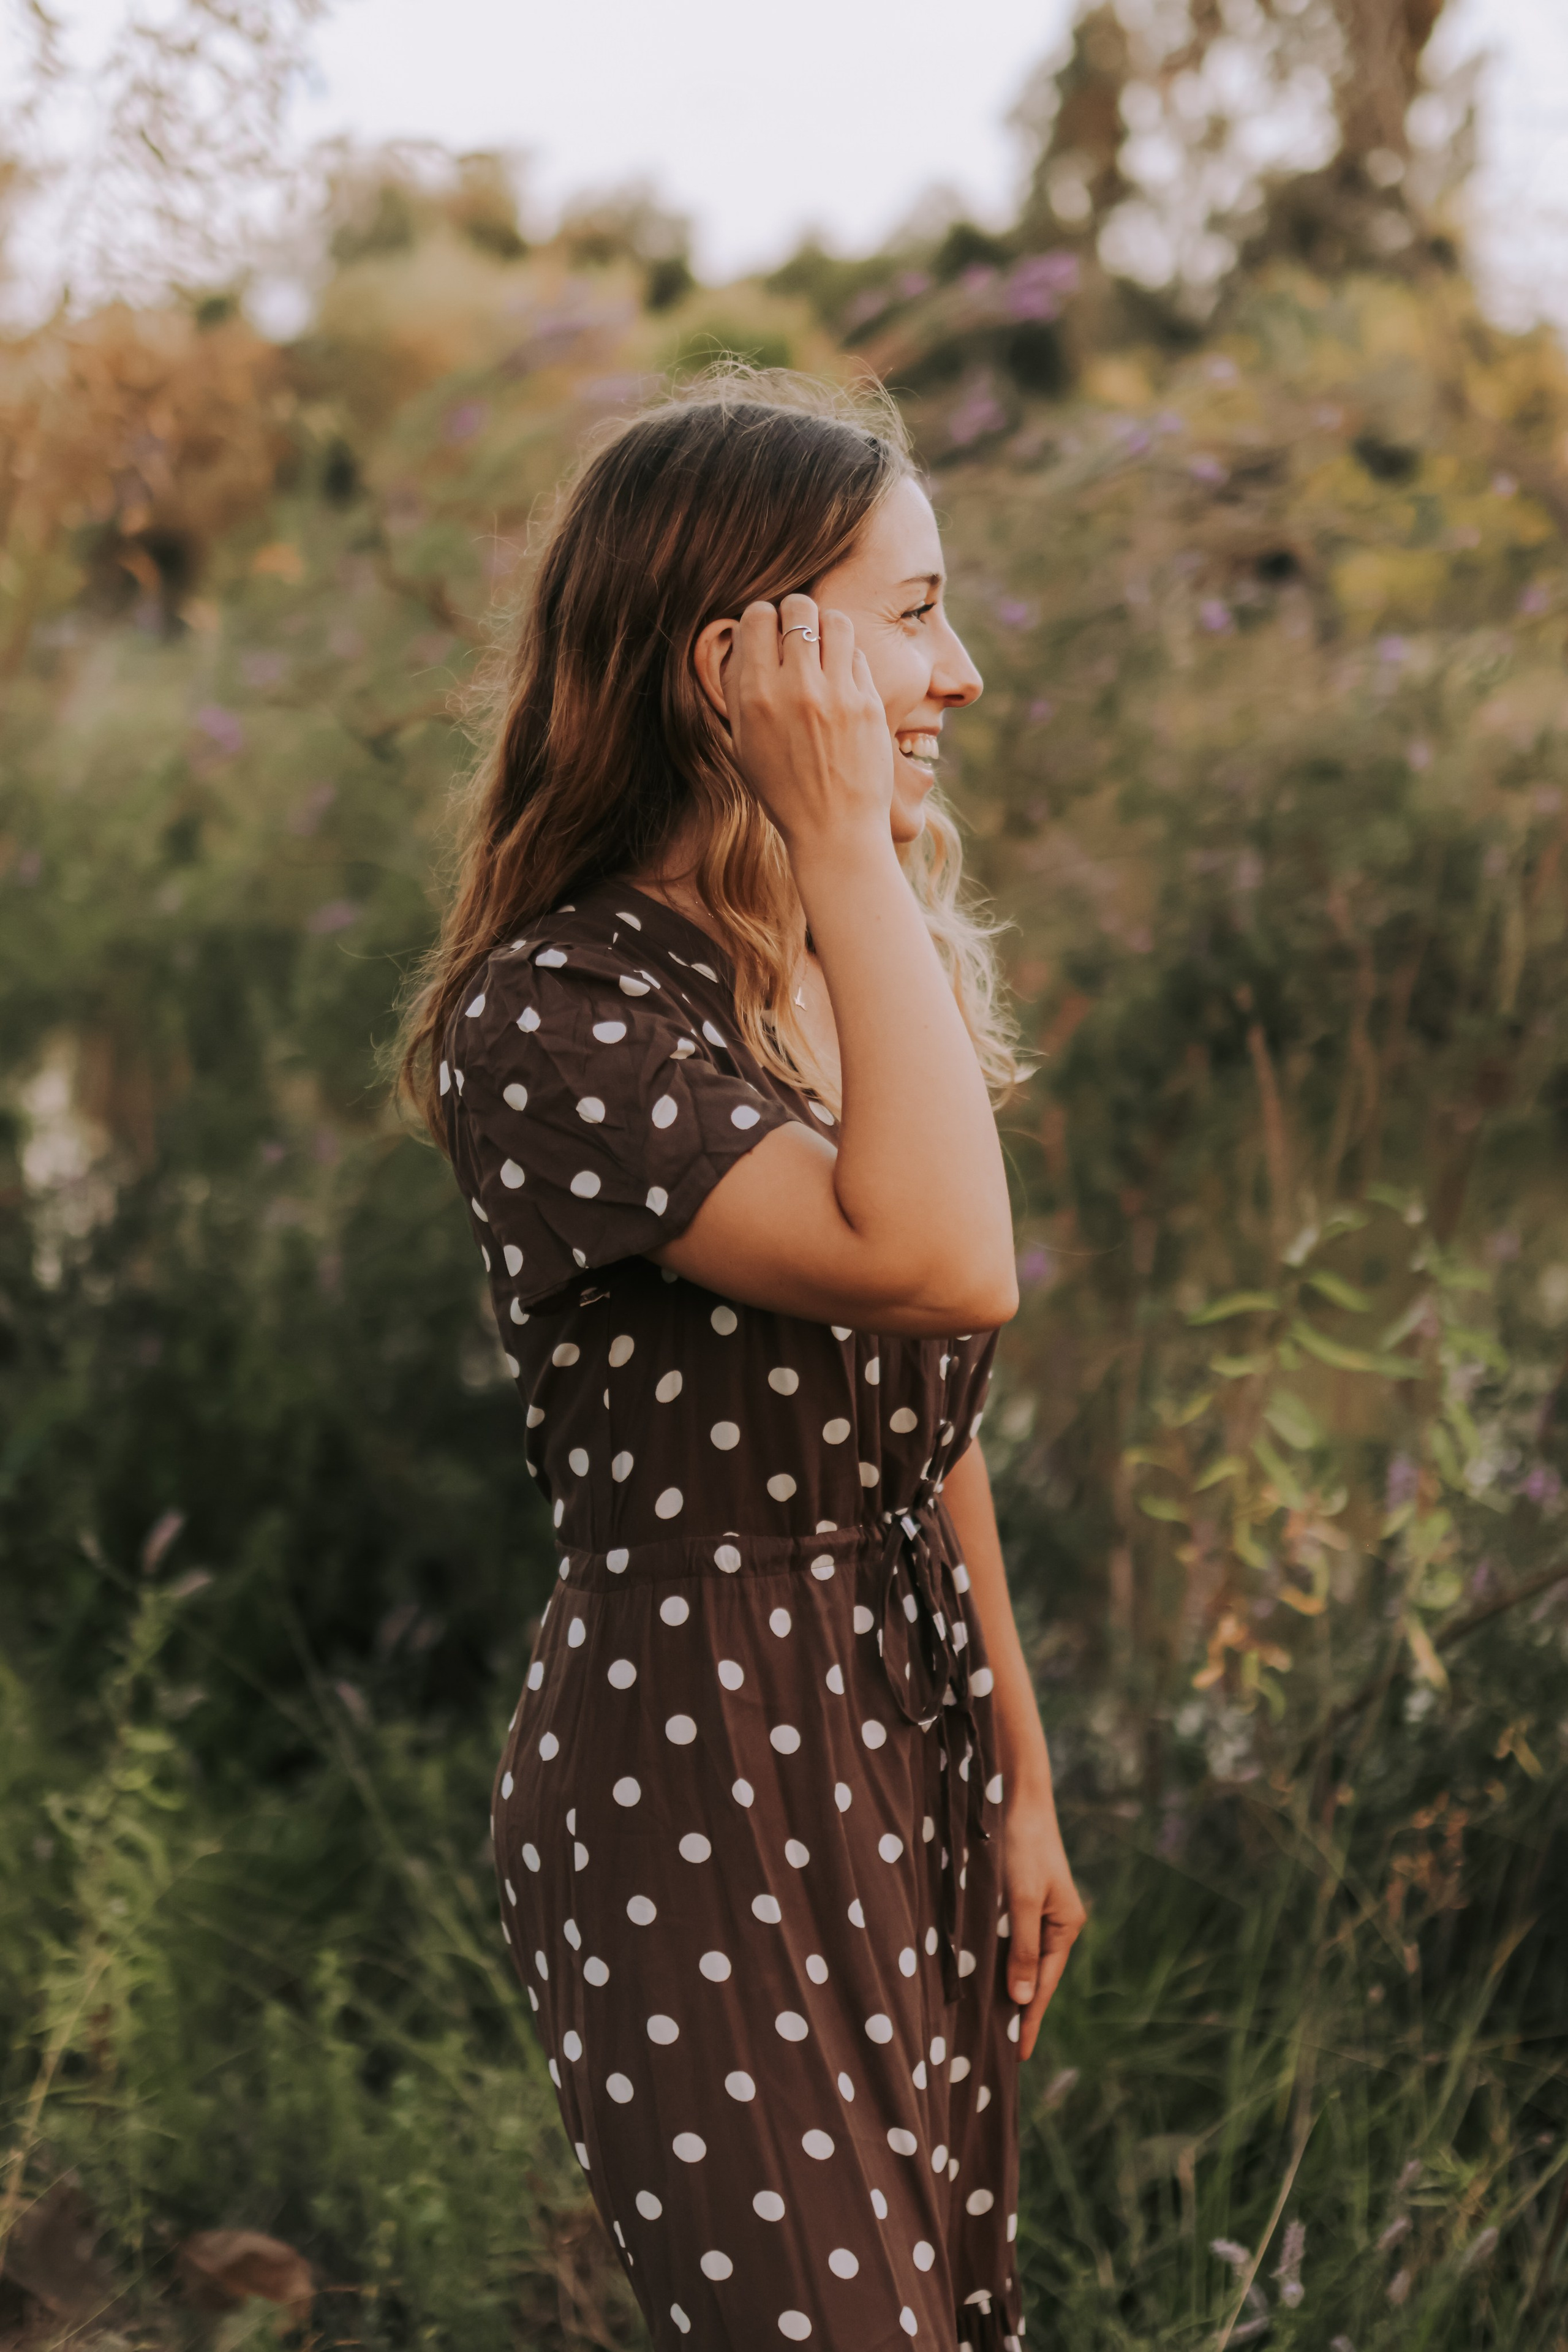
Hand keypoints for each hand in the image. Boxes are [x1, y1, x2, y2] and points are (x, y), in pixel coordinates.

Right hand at [716, 592, 894, 851]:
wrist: (835, 830)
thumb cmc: (784, 790)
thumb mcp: (744, 743)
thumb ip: (739, 688)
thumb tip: (744, 638)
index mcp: (757, 697)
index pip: (756, 616)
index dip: (762, 618)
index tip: (767, 632)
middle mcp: (797, 688)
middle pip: (798, 606)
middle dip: (796, 612)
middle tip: (798, 632)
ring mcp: (838, 693)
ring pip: (836, 620)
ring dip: (828, 627)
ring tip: (824, 648)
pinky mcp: (870, 702)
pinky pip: (859, 656)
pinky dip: (849, 661)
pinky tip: (842, 682)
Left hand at [1002, 1784, 1086, 2060]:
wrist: (1016, 1796)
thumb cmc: (1022, 1845)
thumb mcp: (1022, 1900)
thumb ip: (1022, 1948)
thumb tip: (1020, 1998)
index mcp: (1066, 1926)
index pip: (1043, 1984)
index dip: (1028, 2019)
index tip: (1018, 2055)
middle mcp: (1056, 1923)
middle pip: (1034, 1975)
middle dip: (1019, 2010)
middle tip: (1001, 2051)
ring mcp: (1039, 1911)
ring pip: (1021, 1958)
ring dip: (1007, 1986)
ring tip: (992, 2024)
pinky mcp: (1020, 1898)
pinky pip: (1011, 1939)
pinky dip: (1000, 1960)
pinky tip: (987, 1976)